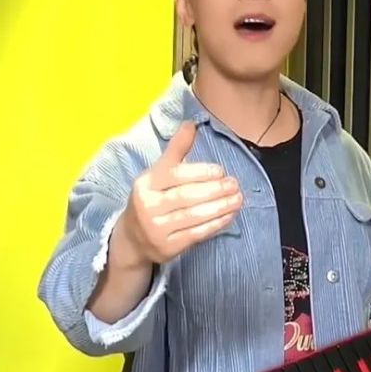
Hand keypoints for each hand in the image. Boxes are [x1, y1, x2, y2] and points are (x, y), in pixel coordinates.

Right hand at [118, 121, 241, 265]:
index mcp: (145, 184)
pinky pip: (196, 234)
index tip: (220, 170)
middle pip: (185, 197)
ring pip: (193, 216)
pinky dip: (215, 224)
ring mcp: (156, 229)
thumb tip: (191, 124)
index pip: (174, 176)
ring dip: (219, 207)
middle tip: (235, 184)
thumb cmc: (152, 198)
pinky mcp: (168, 247)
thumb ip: (176, 150)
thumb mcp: (157, 173)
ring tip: (238, 198)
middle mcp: (148, 206)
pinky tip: (230, 215)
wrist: (132, 238)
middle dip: (214, 190)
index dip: (199, 172)